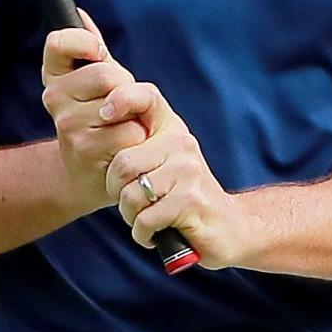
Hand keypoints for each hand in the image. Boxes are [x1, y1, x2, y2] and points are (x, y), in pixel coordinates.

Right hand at [40, 12, 153, 215]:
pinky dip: (138, 139)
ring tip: (125, 127)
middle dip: (127, 87)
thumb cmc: (102, 121)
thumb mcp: (97, 84)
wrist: (92, 174)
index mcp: (55, 75)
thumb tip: (81, 14)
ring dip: (135, 116)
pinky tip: (127, 147)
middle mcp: (54, 98)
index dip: (83, 41)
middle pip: (105, 74)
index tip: (98, 52)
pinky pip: (128, 132)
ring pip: (120, 104)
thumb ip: (93, 51)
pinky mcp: (84, 150)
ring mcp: (67, 125)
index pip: (59, 42)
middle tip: (124, 104)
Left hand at [103, 86, 242, 268]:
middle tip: (132, 205)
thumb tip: (102, 122)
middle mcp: (181, 142)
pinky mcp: (191, 200)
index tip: (105, 113)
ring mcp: (188, 171)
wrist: (229, 226)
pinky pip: (145, 219)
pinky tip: (156, 234)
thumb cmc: (183, 195)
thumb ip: (138, 144)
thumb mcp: (163, 160)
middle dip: (117, 193)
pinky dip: (143, 234)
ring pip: (131, 195)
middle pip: (122, 164)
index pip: (145, 97)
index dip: (122, 98)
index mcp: (171, 128)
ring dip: (131, 217)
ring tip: (146, 220)